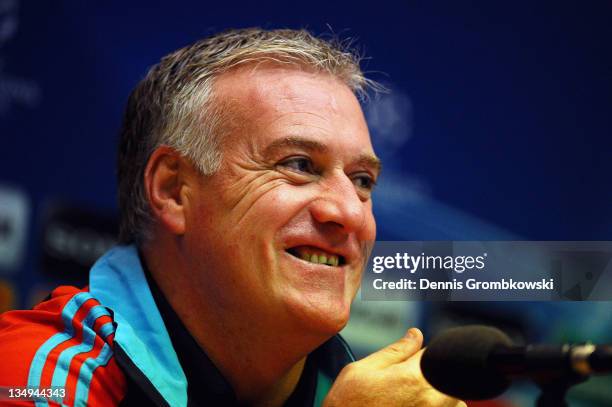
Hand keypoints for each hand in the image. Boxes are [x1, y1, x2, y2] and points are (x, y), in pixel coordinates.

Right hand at [323, 328, 466, 406]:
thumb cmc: (347, 406)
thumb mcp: (361, 370)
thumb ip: (394, 351)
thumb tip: (415, 334)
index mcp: (413, 377)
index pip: (434, 354)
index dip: (420, 356)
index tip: (408, 363)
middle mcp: (430, 401)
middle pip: (447, 378)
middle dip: (430, 376)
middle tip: (403, 385)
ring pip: (453, 402)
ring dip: (437, 398)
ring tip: (406, 401)